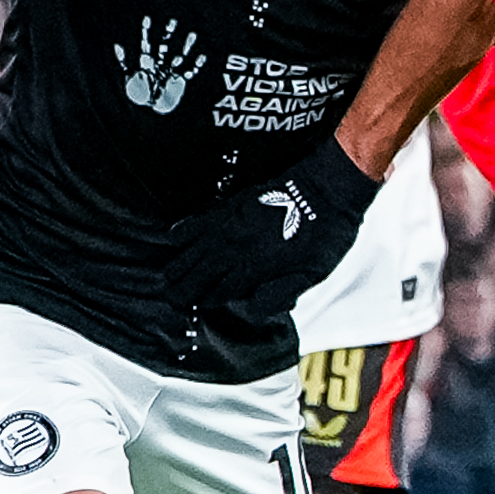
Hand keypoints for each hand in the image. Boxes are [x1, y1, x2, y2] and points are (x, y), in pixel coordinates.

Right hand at [157, 137, 379, 320]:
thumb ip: (281, 292)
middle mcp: (238, 246)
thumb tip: (253, 307)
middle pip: (202, 272)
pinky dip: (184, 229)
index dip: (207, 299)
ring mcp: (233, 223)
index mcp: (256, 267)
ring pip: (196, 248)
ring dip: (179, 264)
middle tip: (168, 296)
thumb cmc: (327, 231)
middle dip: (184, 287)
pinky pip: (201, 219)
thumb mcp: (312, 273)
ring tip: (164, 276)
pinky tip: (172, 235)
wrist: (329, 186)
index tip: (195, 306)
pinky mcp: (234, 203)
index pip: (222, 290)